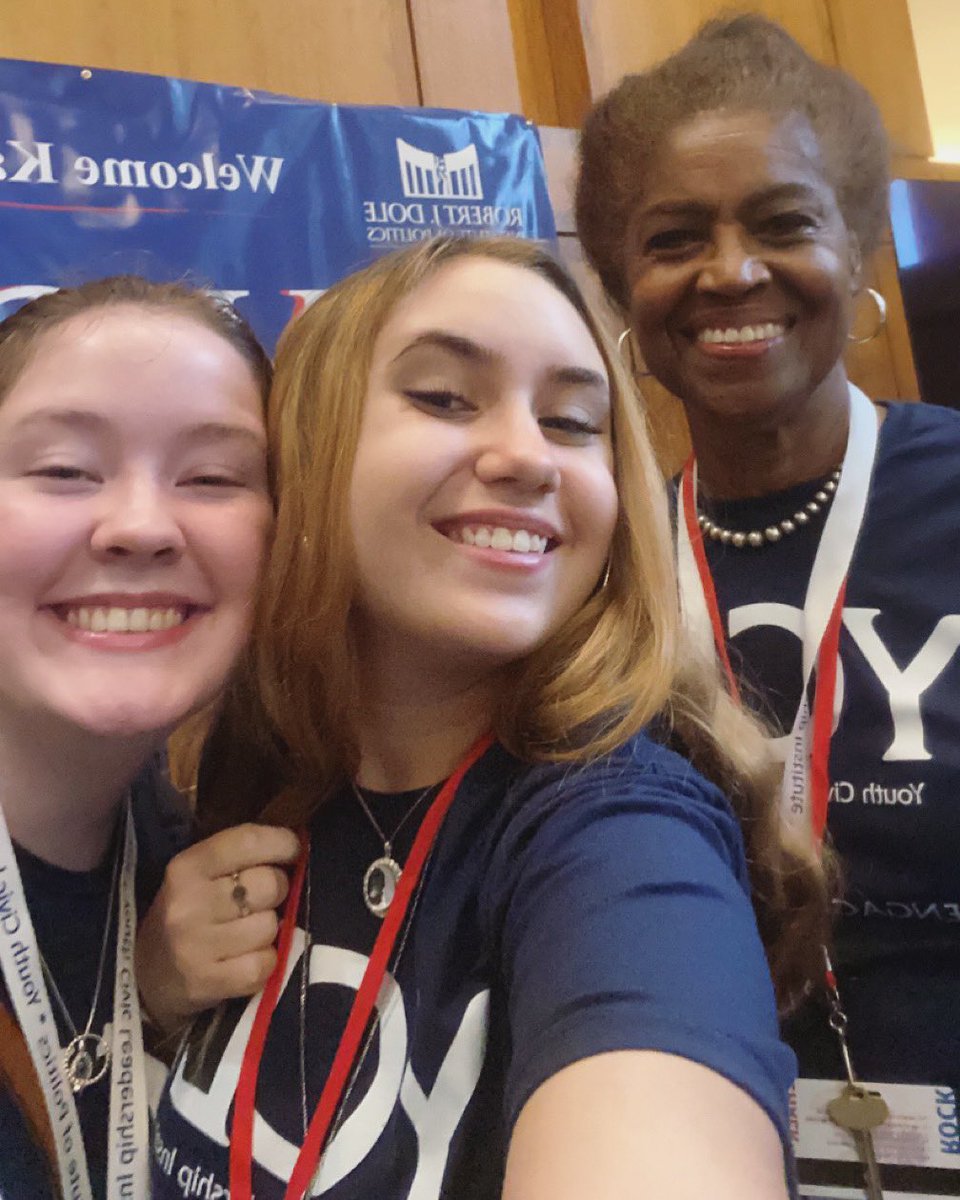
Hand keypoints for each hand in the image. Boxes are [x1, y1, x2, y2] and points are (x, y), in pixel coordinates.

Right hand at [136, 824, 301, 1034]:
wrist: (144, 976)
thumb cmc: (185, 915)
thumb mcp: (198, 875)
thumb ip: (239, 857)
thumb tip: (294, 845)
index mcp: (187, 867)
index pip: (249, 841)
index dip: (282, 843)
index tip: (292, 849)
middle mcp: (188, 903)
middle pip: (270, 884)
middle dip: (276, 891)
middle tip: (259, 902)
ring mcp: (196, 945)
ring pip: (270, 926)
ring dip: (268, 931)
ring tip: (245, 934)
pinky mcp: (207, 982)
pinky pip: (265, 964)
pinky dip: (264, 963)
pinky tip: (244, 960)